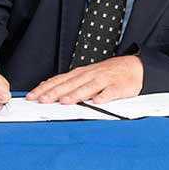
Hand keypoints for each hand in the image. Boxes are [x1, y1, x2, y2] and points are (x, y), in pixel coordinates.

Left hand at [27, 54, 142, 103]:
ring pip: (88, 87)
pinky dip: (103, 96)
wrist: (135, 67)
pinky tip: (96, 102)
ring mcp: (105, 80)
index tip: (33, 96)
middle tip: (42, 100)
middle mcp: (90, 75)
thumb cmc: (109, 73)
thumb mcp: (87, 75)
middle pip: (70, 84)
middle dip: (55, 92)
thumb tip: (49, 89)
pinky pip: (110, 92)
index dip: (45, 88)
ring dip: (76, 94)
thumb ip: (70, 83)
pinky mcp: (119, 87)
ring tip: (64, 102)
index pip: (59, 80)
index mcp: (81, 74)